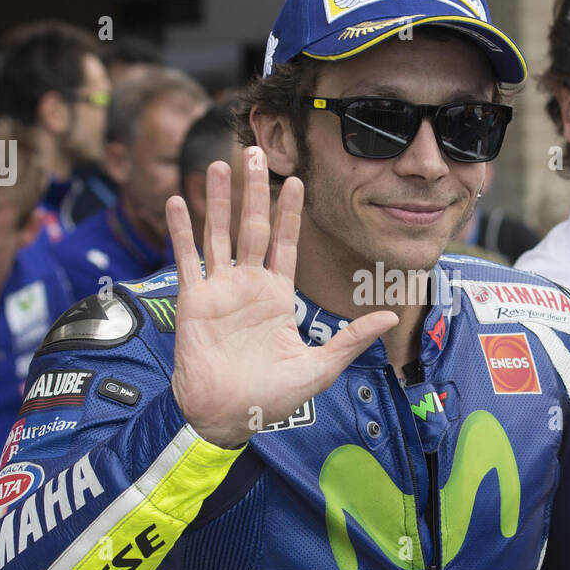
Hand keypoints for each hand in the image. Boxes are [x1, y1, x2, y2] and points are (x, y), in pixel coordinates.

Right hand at [166, 147, 397, 448]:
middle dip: (254, 190)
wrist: (228, 418)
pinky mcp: (193, 300)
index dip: (291, 212)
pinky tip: (178, 200)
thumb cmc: (272, 399)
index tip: (297, 180)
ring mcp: (219, 290)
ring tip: (220, 163)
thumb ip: (351, 338)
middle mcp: (248, 286)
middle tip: (255, 151)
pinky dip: (181, 230)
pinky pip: (187, 258)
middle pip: (252, 227)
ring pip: (219, 233)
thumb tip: (391, 314)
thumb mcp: (320, 367)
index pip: (286, 243)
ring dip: (218, 199)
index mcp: (278, 297)